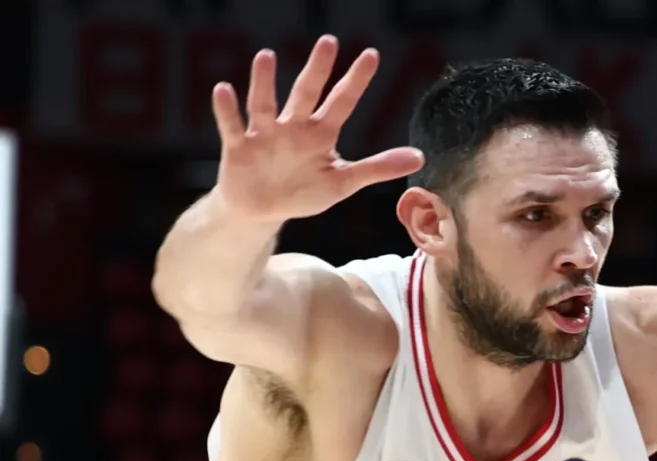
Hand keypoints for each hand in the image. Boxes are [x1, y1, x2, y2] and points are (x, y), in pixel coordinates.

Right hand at [210, 36, 423, 223]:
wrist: (261, 209)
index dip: (356, 81)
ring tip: (267, 56)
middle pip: (307, 94)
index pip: (342, 102)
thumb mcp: (343, 182)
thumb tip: (420, 157)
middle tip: (329, 42)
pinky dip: (227, 110)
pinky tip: (224, 89)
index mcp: (320, 134)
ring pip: (265, 104)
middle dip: (318, 70)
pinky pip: (232, 125)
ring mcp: (265, 135)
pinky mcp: (239, 148)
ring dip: (265, 82)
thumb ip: (378, 168)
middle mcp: (293, 127)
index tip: (371, 54)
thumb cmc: (303, 191)